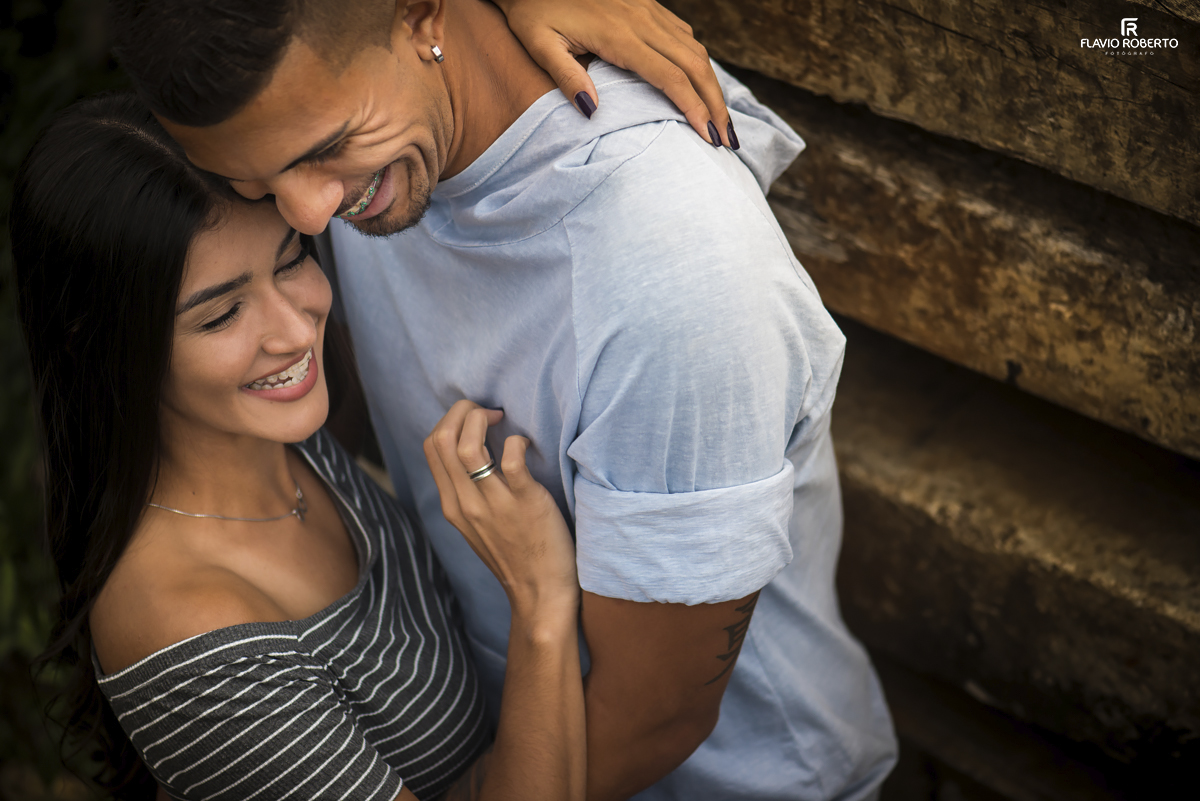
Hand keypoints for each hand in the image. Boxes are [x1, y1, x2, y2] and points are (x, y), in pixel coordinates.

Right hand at [423, 401, 578, 615]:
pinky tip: (527, 446)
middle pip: (441, 438)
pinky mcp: (525, 502)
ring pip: (466, 445)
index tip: (475, 419)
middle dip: (462, 410)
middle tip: (488, 412)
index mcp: (452, 505)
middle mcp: (465, 503)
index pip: (431, 446)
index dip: (450, 420)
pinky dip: (517, 442)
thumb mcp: (477, 526)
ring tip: (503, 420)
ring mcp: (493, 503)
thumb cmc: (516, 555)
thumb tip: (473, 453)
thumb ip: (469, 493)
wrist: (540, 594)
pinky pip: (512, 458)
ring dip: (481, 419)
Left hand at [494, 0, 731, 145]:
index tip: (708, 137)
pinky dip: (699, 63)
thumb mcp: (539, 44)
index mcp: (618, 36)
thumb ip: (565, 77)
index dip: (693, 108)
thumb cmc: (532, 10)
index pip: (670, 77)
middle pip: (695, 65)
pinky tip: (701, 85)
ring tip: (721, 120)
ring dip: (712, 86)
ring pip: (696, 49)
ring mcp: (648, 10)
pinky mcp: (648, 5)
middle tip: (728, 141)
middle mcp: (641, 21)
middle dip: (716, 104)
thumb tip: (592, 112)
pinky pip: (684, 35)